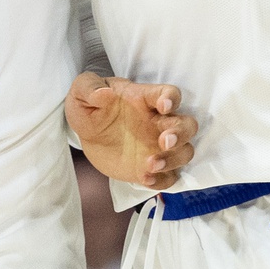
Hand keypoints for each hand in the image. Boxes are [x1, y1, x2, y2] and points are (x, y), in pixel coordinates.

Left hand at [66, 72, 196, 189]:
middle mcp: (158, 122)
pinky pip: (170, 177)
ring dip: (173, 159)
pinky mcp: (152, 168)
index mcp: (145, 98)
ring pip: (184, 152)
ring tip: (150, 165)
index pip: (169, 93)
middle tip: (164, 141)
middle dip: (180, 134)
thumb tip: (104, 94)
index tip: (163, 106)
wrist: (87, 136)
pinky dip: (163, 180)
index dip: (172, 98)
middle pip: (187, 125)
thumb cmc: (90, 108)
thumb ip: (89, 88)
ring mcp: (158, 146)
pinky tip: (145, 178)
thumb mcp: (81, 92)